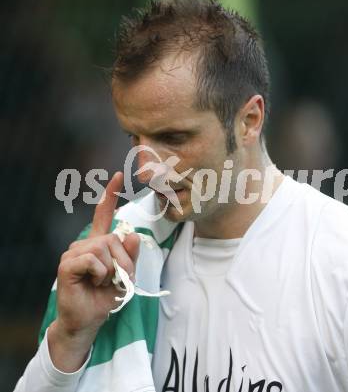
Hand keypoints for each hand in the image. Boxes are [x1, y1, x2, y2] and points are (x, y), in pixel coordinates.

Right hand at [48, 172, 139, 371]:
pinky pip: (92, 259)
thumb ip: (131, 255)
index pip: (104, 214)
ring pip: (104, 247)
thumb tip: (134, 233)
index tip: (119, 175)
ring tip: (104, 282)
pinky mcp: (67, 264)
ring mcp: (74, 252)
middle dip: (124, 261)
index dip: (110, 195)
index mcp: (98, 243)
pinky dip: (100, 273)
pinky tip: (93, 282)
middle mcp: (85, 243)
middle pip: (113, 238)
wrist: (88, 320)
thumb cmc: (105, 297)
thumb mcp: (126, 276)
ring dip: (112, 269)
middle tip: (118, 279)